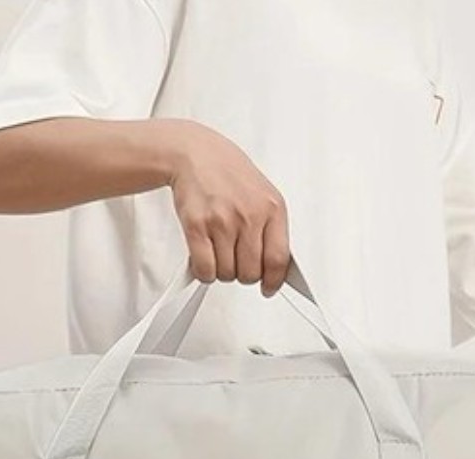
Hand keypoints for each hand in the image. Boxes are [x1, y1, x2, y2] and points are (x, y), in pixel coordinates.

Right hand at [163, 119, 290, 294]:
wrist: (196, 153)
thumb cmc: (230, 176)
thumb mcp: (264, 196)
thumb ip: (273, 230)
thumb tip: (278, 269)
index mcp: (272, 209)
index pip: (278, 260)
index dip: (273, 281)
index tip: (268, 288)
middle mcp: (249, 215)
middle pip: (251, 273)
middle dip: (243, 274)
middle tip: (236, 261)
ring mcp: (223, 221)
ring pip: (227, 274)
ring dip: (222, 271)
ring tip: (219, 251)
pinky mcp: (197, 225)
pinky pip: (205, 269)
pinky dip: (204, 272)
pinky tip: (204, 258)